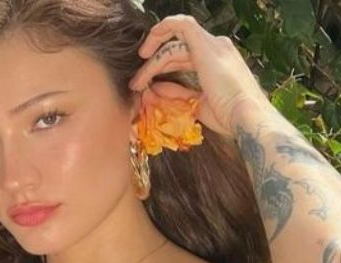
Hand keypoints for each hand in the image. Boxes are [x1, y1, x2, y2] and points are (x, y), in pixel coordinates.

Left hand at [128, 14, 272, 137]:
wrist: (245, 117)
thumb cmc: (227, 117)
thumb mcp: (195, 104)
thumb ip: (177, 93)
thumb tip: (155, 89)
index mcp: (217, 62)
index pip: (184, 56)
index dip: (163, 66)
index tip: (146, 81)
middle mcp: (217, 48)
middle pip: (176, 50)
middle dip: (153, 66)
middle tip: (136, 84)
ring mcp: (213, 45)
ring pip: (173, 44)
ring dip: (152, 63)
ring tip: (138, 81)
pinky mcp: (205, 46)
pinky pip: (180, 25)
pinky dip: (161, 30)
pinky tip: (146, 52)